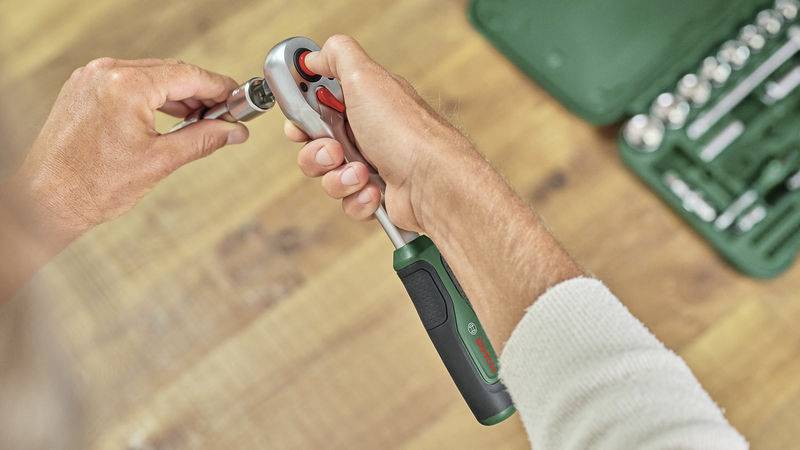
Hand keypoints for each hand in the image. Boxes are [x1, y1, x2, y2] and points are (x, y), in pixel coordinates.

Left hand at [7, 57, 248, 247]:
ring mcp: (91, 79)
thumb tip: (233, 131)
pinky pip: (129, 83)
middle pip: (171, 72)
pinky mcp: (84, 89)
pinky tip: (171, 116)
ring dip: (178, 95)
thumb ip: (203, 140)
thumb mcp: (160, 161)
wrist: (47, 200)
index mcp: (126, 86)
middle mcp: (106, 74)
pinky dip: (154, 97)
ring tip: (201, 120)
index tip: (237, 98)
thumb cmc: (92, 185)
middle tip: (226, 115)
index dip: (218, 87)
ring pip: (151, 76)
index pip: (187, 75)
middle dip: (201, 93)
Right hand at [284, 35, 477, 233]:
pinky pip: (348, 200)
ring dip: (339, 177)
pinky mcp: (376, 194)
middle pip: (316, 145)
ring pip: (329, 177)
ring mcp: (372, 165)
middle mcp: (368, 132)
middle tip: (336, 150)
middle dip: (317, 152)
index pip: (317, 107)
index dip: (303, 117)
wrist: (433, 183)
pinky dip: (358, 198)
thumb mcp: (366, 77)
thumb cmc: (406, 132)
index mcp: (364, 102)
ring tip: (362, 173)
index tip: (299, 124)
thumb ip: (336, 56)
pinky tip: (376, 191)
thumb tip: (315, 55)